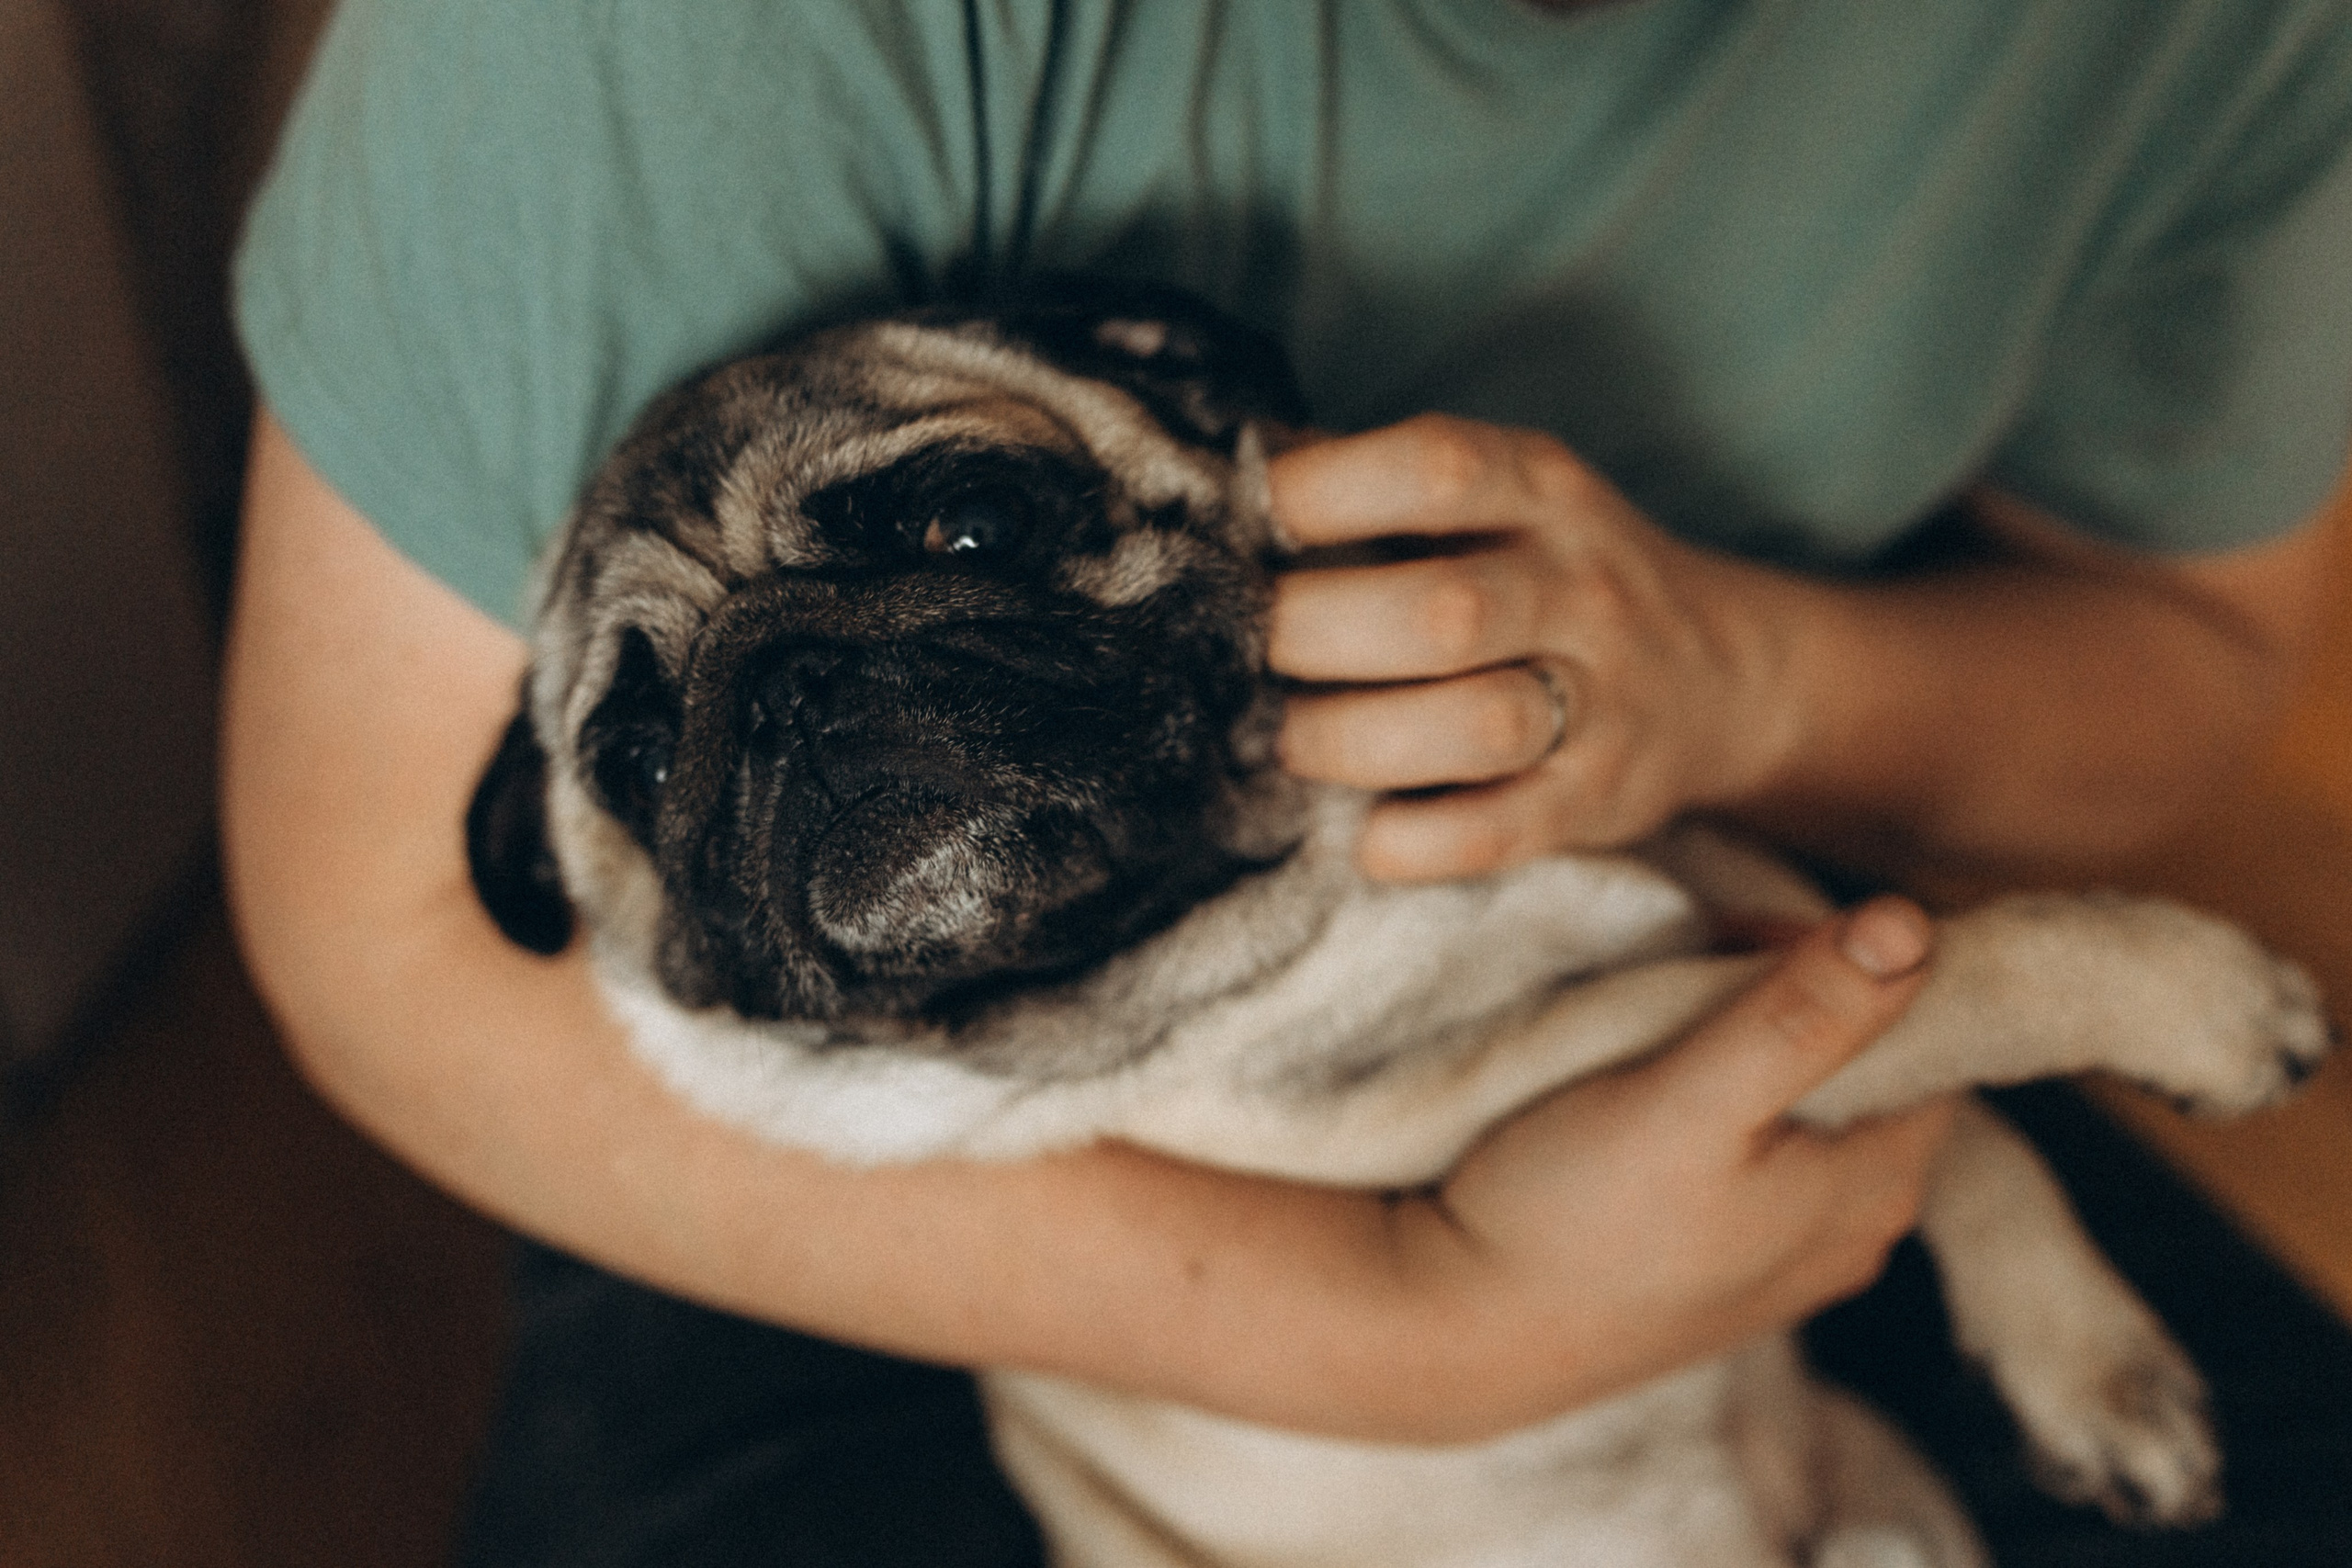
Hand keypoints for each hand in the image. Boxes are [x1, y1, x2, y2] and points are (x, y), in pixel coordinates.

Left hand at [1268, 415, 1793, 878]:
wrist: (1719, 675)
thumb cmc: (1545, 574)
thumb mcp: (1492, 499)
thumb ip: (1373, 485)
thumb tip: (1215, 477)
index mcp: (1541, 489)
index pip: (1434, 469)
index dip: (1319, 495)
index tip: (1238, 528)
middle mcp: (1581, 586)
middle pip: (1441, 613)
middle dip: (1312, 635)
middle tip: (1240, 655)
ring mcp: (1601, 700)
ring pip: (1476, 726)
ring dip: (1350, 742)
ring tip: (1286, 741)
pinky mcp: (1598, 801)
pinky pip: (1497, 833)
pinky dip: (1412, 842)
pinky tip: (1361, 832)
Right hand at [1389, 898, 1956, 1430]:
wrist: (1459, 1327)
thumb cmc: (1567, 1213)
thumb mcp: (1688, 1097)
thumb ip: (1803, 1014)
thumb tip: (1912, 925)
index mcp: (1876, 1187)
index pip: (1928, 1031)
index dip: (1849, 962)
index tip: (1749, 937)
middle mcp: (1856, 1231)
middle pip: (1864, 1064)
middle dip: (1791, 996)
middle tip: (1686, 967)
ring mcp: (1789, 1253)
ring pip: (1803, 1103)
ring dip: (1744, 1042)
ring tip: (1650, 1026)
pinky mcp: (1724, 1260)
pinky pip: (1754, 1149)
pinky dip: (1715, 1100)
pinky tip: (1641, 1093)